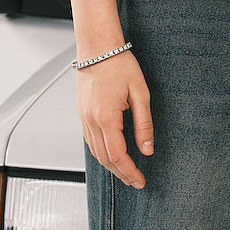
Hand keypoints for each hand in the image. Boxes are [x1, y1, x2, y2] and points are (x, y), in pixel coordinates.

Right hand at [76, 49, 152, 188]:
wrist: (98, 48)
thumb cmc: (120, 65)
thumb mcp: (140, 93)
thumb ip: (144, 124)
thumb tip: (147, 150)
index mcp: (106, 117)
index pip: (117, 155)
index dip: (129, 171)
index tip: (140, 180)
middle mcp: (91, 120)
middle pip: (104, 158)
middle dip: (121, 173)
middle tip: (135, 182)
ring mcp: (83, 118)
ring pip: (95, 152)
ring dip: (110, 166)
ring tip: (125, 173)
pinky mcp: (82, 113)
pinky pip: (90, 141)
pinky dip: (101, 153)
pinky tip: (112, 155)